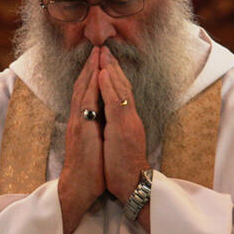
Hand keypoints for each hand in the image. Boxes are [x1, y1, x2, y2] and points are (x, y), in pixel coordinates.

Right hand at [58, 47, 105, 233]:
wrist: (78, 187)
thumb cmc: (88, 169)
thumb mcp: (93, 143)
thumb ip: (94, 127)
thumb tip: (100, 117)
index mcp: (82, 121)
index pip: (87, 92)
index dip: (93, 74)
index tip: (99, 58)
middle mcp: (78, 119)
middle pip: (84, 86)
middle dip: (91, 66)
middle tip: (98, 47)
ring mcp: (78, 123)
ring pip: (84, 90)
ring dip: (91, 71)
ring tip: (97, 53)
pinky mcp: (81, 130)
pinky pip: (86, 103)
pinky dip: (91, 87)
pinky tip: (95, 75)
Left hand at [98, 46, 148, 204]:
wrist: (132, 185)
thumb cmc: (123, 168)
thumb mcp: (119, 144)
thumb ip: (116, 128)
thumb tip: (110, 119)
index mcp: (127, 122)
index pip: (121, 93)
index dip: (114, 76)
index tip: (106, 60)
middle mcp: (129, 118)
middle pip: (122, 86)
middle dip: (112, 66)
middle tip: (104, 48)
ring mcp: (127, 122)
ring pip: (119, 89)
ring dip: (109, 69)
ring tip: (102, 53)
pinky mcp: (122, 128)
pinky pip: (114, 102)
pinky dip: (107, 85)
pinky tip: (101, 73)